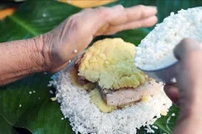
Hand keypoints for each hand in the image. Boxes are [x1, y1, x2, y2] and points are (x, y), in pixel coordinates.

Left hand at [41, 5, 156, 71]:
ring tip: (146, 21)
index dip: (138, 13)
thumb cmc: (63, 43)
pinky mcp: (90, 39)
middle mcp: (96, 21)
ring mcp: (93, 29)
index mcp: (96, 17)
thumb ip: (101, 17)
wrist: (47, 54)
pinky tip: (123, 28)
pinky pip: (110, 31)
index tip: (153, 12)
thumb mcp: (82, 27)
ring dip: (133, 22)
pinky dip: (120, 28)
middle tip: (154, 15)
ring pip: (118, 24)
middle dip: (139, 16)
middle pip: (123, 17)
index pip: (122, 14)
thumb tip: (121, 10)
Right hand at [164, 26, 201, 131]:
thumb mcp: (192, 58)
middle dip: (201, 65)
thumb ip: (188, 45)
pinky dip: (186, 97)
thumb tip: (184, 46)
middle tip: (189, 61)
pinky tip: (172, 96)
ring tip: (172, 83)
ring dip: (187, 83)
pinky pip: (199, 102)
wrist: (197, 128)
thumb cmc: (200, 90)